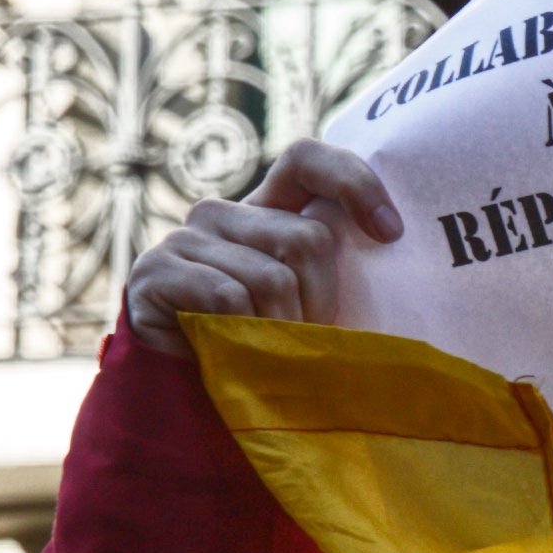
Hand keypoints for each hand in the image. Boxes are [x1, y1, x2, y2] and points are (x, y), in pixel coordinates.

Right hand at [121, 139, 401, 351]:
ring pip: (272, 278)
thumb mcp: (315, 306)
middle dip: (321, 301)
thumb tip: (396, 243)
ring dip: (283, 329)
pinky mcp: (156, 268)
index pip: (308, 160)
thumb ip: (341, 273)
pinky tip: (230, 348)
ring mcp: (187, 236)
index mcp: (269, 211)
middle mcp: (226, 212)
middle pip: (308, 238)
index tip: (390, 232)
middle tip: (305, 335)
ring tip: (267, 349)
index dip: (353, 182)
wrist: (194, 392)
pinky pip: (228, 298)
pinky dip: (245, 335)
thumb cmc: (271, 350)